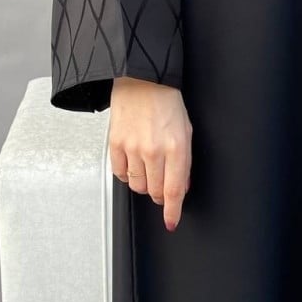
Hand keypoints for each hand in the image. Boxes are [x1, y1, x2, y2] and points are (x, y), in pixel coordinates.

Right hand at [108, 76, 192, 230]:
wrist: (141, 80)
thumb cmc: (165, 101)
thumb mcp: (185, 130)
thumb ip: (185, 161)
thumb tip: (181, 186)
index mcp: (176, 147)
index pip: (174, 191)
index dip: (173, 212)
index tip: (171, 222)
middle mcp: (153, 150)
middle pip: (155, 192)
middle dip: (161, 194)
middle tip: (162, 184)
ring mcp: (132, 148)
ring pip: (137, 185)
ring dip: (144, 183)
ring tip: (148, 168)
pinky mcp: (115, 144)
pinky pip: (119, 174)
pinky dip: (126, 174)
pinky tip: (133, 162)